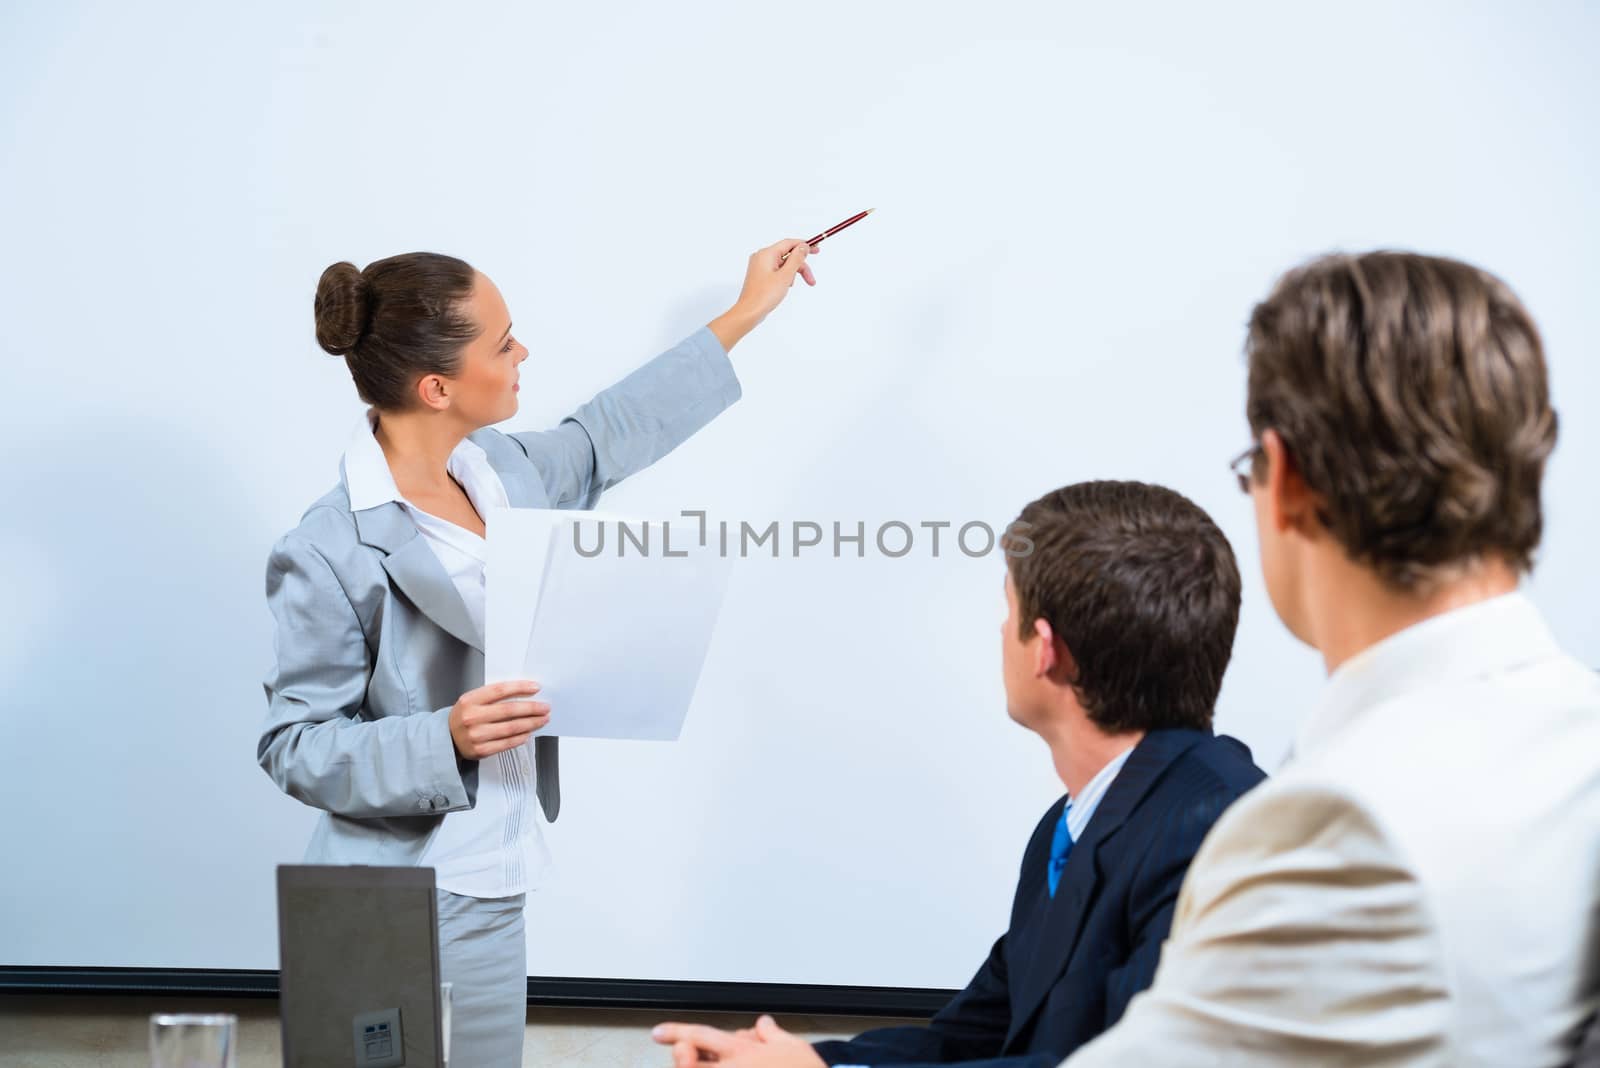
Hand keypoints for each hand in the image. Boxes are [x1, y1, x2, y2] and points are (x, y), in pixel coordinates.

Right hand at [447, 679, 549, 758]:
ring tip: (542, 719)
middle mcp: (472, 717)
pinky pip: (507, 743)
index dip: (520, 688)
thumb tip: (524, 694)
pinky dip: (521, 737)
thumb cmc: (464, 716)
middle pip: (509, 710)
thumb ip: (493, 696)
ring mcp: (476, 735)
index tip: (536, 688)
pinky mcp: (481, 750)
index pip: (500, 690)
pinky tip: (529, 732)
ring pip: (511, 728)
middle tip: (545, 707)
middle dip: (532, 708)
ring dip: (531, 723)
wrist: (446, 738)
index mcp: (470, 700)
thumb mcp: (472, 700)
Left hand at [652, 1015, 825, 1067]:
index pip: (703, 1036)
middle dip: (680, 1057)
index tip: (659, 1033)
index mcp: (745, 1052)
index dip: (678, 1033)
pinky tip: (715, 1065)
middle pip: (692, 1063)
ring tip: (693, 1057)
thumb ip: (774, 1034)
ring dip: (697, 1066)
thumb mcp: (795, 1047)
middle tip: (678, 1052)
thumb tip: (764, 1024)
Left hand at [708, 238, 817, 351]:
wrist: (749, 312)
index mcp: (766, 254)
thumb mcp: (785, 276)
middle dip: (801, 267)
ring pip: (783, 265)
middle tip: (811, 279)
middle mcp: (762, 257)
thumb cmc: (764, 295)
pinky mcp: (761, 276)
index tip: (816, 249)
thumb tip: (803, 246)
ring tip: (791, 287)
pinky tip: (785, 288)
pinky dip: (785, 278)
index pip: (789, 243)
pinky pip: (777, 271)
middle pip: (788, 256)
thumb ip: (796, 259)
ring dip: (793, 274)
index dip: (804, 246)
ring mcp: (760, 267)